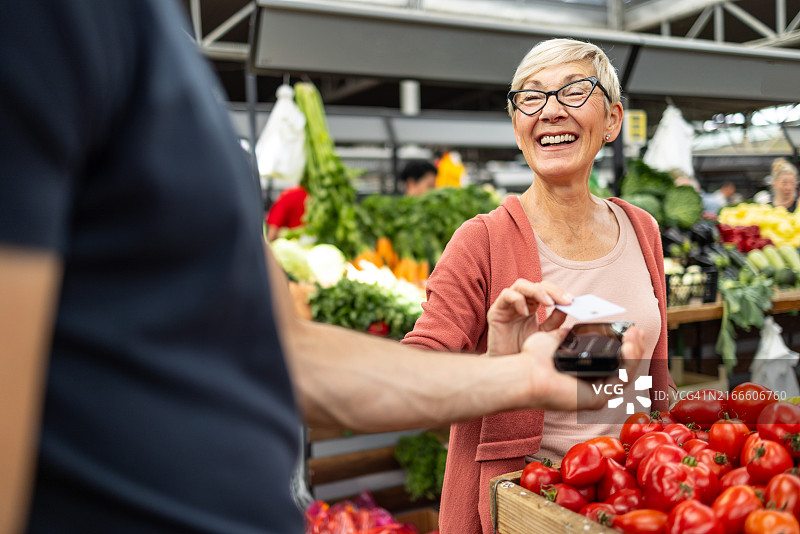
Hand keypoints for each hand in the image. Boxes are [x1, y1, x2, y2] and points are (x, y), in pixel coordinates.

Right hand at [486, 279, 571, 356]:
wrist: (508, 366)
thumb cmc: (522, 349)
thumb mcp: (544, 334)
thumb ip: (555, 321)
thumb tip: (567, 309)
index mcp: (532, 305)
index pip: (547, 290)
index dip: (559, 292)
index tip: (572, 302)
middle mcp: (520, 301)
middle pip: (536, 284)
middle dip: (553, 290)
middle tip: (565, 301)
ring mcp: (507, 305)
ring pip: (521, 285)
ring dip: (537, 291)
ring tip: (548, 304)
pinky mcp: (496, 310)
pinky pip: (506, 295)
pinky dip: (518, 299)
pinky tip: (525, 312)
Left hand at [519, 325, 645, 411]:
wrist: (525, 371)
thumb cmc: (533, 359)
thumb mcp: (554, 341)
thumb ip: (567, 336)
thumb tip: (574, 326)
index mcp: (583, 374)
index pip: (611, 362)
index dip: (623, 347)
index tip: (629, 330)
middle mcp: (591, 387)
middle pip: (622, 369)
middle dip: (633, 348)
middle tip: (637, 331)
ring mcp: (595, 395)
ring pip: (625, 375)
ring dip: (634, 353)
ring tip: (634, 335)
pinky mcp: (596, 400)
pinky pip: (619, 381)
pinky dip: (628, 362)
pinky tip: (629, 346)